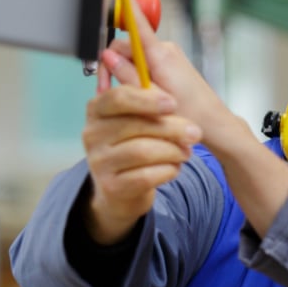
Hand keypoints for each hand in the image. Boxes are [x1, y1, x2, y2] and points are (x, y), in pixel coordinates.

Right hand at [81, 84, 201, 244]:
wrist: (122, 189)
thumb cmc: (135, 144)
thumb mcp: (139, 120)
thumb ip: (151, 108)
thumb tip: (172, 102)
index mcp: (97, 110)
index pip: (118, 97)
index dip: (148, 100)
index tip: (173, 103)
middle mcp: (92, 134)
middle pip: (136, 125)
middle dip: (172, 128)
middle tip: (195, 133)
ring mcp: (98, 162)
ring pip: (143, 151)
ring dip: (173, 151)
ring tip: (186, 152)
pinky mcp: (111, 186)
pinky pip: (146, 176)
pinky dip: (168, 170)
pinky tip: (174, 168)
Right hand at [98, 0, 223, 137]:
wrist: (214, 124)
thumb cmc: (190, 114)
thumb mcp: (153, 98)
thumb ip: (128, 76)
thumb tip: (108, 57)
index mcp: (160, 55)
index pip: (137, 23)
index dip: (126, 4)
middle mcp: (165, 49)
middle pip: (126, 46)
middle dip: (113, 64)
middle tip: (107, 90)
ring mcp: (168, 55)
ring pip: (134, 56)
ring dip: (125, 72)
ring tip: (129, 98)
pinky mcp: (170, 63)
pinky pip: (145, 62)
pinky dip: (136, 74)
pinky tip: (139, 94)